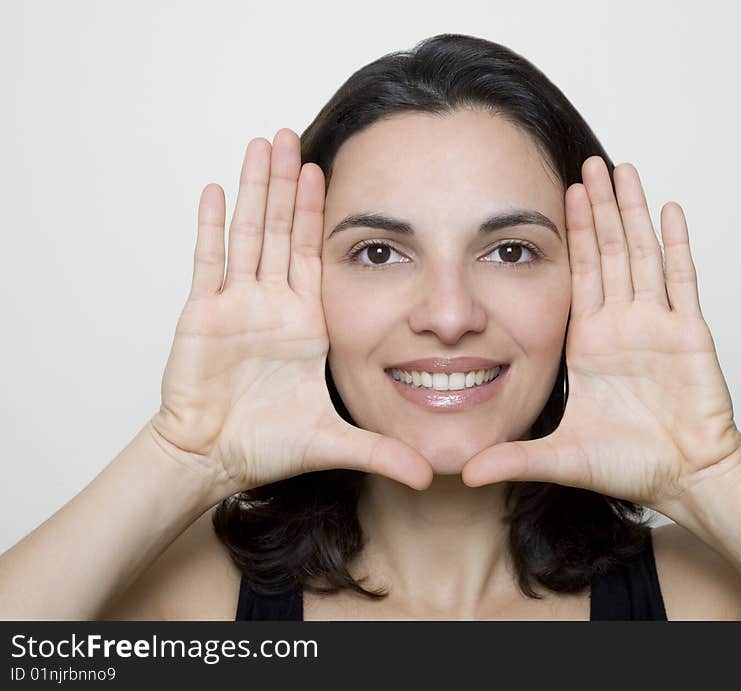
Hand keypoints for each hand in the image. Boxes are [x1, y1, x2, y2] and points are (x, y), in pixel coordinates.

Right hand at [150, 129, 432, 493]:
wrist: (215, 460)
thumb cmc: (267, 446)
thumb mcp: (333, 441)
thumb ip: (381, 454)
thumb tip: (432, 476)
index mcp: (305, 322)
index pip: (313, 254)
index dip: (316, 212)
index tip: (326, 170)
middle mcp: (272, 305)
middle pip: (279, 230)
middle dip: (286, 183)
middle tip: (292, 134)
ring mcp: (236, 305)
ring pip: (247, 233)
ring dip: (254, 190)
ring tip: (260, 144)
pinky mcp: (202, 316)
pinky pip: (208, 263)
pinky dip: (210, 226)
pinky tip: (213, 189)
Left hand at [461, 156, 740, 509]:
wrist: (682, 478)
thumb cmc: (629, 465)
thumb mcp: (560, 456)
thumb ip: (513, 459)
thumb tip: (464, 473)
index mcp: (590, 342)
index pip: (578, 275)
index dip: (572, 235)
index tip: (561, 195)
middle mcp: (622, 325)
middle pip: (609, 252)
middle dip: (598, 208)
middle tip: (588, 163)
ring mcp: (656, 325)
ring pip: (642, 254)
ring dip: (631, 212)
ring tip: (621, 170)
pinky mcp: (689, 334)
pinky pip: (682, 281)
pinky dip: (676, 244)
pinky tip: (668, 209)